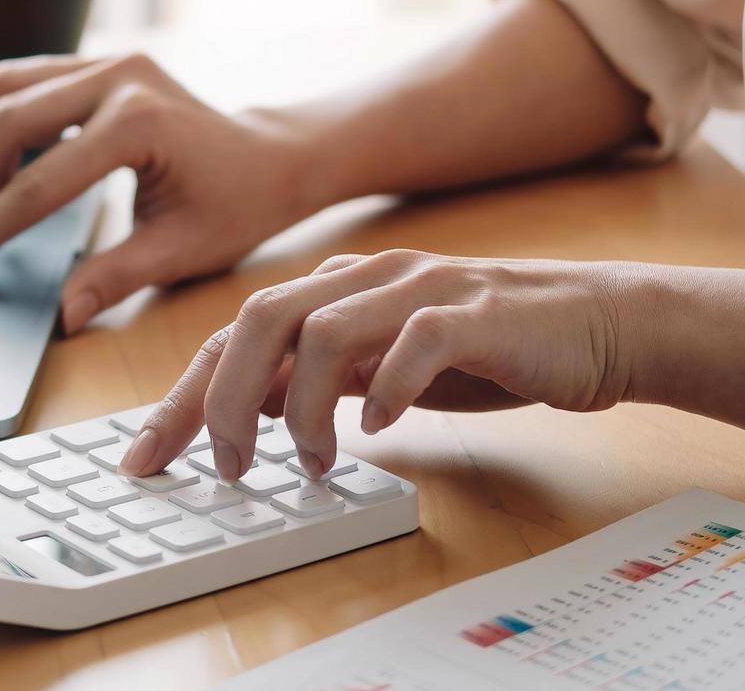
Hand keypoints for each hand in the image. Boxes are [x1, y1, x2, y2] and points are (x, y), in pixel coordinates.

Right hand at [0, 53, 327, 331]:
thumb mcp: (178, 251)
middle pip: (10, 123)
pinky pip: (29, 81)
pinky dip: (3, 122)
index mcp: (139, 124)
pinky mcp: (102, 62)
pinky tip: (1, 167)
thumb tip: (61, 317)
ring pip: (10, 89)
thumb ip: (113, 279)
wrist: (273, 159)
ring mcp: (109, 61)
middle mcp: (119, 77)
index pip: (41, 183)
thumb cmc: (236, 206)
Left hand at [120, 249, 640, 480]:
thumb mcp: (381, 367)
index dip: (184, 394)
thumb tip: (239, 412)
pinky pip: (416, 342)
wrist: (598, 324)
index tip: (146, 455)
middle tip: (225, 463)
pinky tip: (380, 430)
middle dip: (222, 397)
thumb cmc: (486, 350)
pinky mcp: (476, 314)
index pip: (235, 334)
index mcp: (337, 291)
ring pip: (324, 329)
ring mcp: (421, 289)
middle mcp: (368, 280)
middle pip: (260, 319)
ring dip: (301, 406)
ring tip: (309, 460)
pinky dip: (387, 389)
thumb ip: (314, 379)